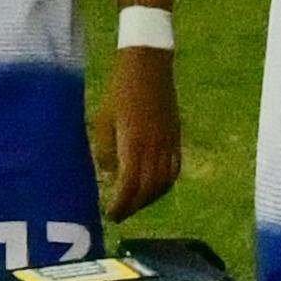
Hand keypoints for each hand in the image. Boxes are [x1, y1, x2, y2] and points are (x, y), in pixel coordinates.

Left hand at [95, 42, 182, 220]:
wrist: (148, 65)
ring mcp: (169, 142)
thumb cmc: (119, 90)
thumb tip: (110, 173)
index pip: (130, 184)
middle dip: (134, 206)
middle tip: (120, 214)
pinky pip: (174, 169)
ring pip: (164, 181)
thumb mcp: (103, 120)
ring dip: (149, 198)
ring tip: (135, 204)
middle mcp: (155, 147)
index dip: (121, 203)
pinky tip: (154, 187)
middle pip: (149, 188)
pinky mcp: (176, 137)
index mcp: (134, 143)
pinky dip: (164, 184)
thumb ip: (106, 150)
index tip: (110, 214)